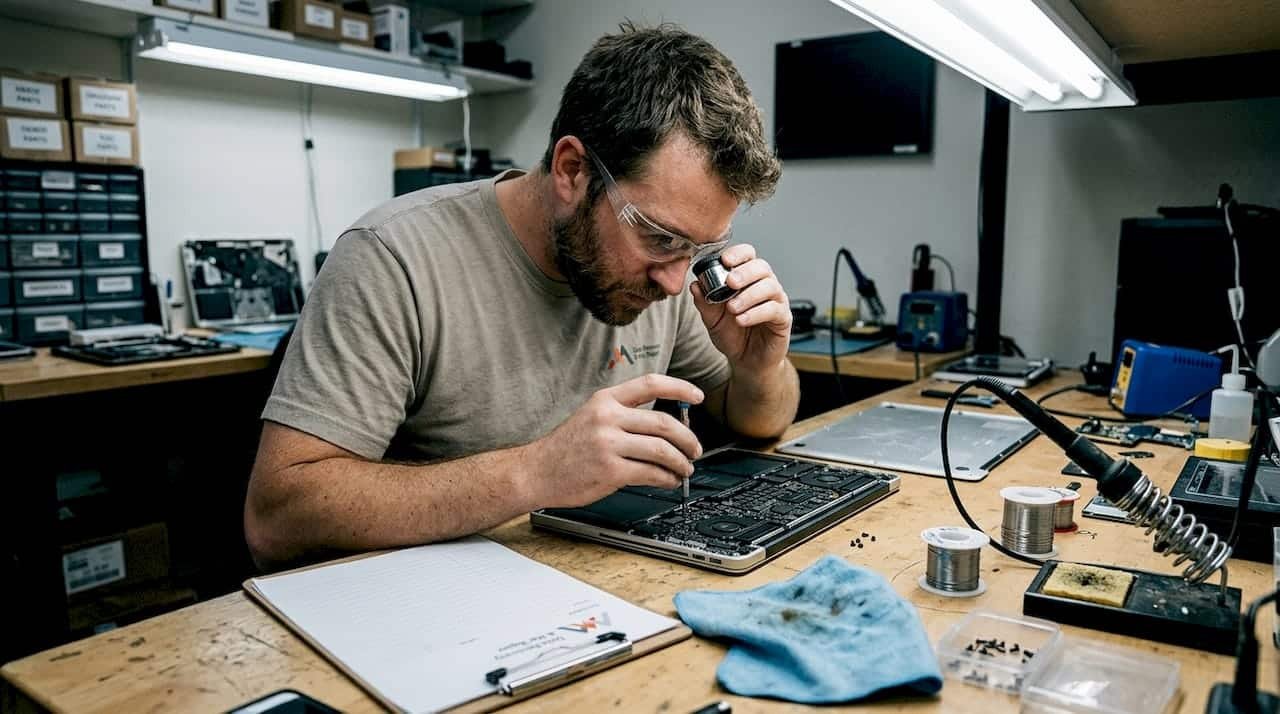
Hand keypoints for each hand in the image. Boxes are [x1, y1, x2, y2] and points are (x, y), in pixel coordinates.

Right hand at [527, 374, 703, 508]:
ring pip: (661, 449)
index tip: (697, 396)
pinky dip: (667, 478)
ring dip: (680, 462)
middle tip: (695, 449)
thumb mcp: (591, 417)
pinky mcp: (610, 470)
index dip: (679, 388)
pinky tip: (669, 481)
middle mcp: (607, 418)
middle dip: (687, 438)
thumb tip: (665, 429)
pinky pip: (651, 473)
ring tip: (685, 469)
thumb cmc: (565, 448)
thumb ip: (624, 416)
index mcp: (605, 400)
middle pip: (663, 422)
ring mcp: (608, 444)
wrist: (536, 471)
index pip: (650, 384)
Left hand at [691, 244, 791, 374]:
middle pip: (761, 267)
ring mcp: (776, 301)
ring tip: (732, 308)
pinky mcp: (783, 319)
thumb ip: (704, 302)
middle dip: (744, 272)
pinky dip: (756, 313)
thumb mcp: (712, 320)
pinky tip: (741, 320)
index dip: (738, 254)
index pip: (748, 255)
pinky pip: (774, 309)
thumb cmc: (733, 336)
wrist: (746, 362)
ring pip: (770, 286)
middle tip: (730, 282)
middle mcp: (764, 285)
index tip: (724, 260)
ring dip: (749, 295)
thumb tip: (695, 285)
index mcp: (748, 279)